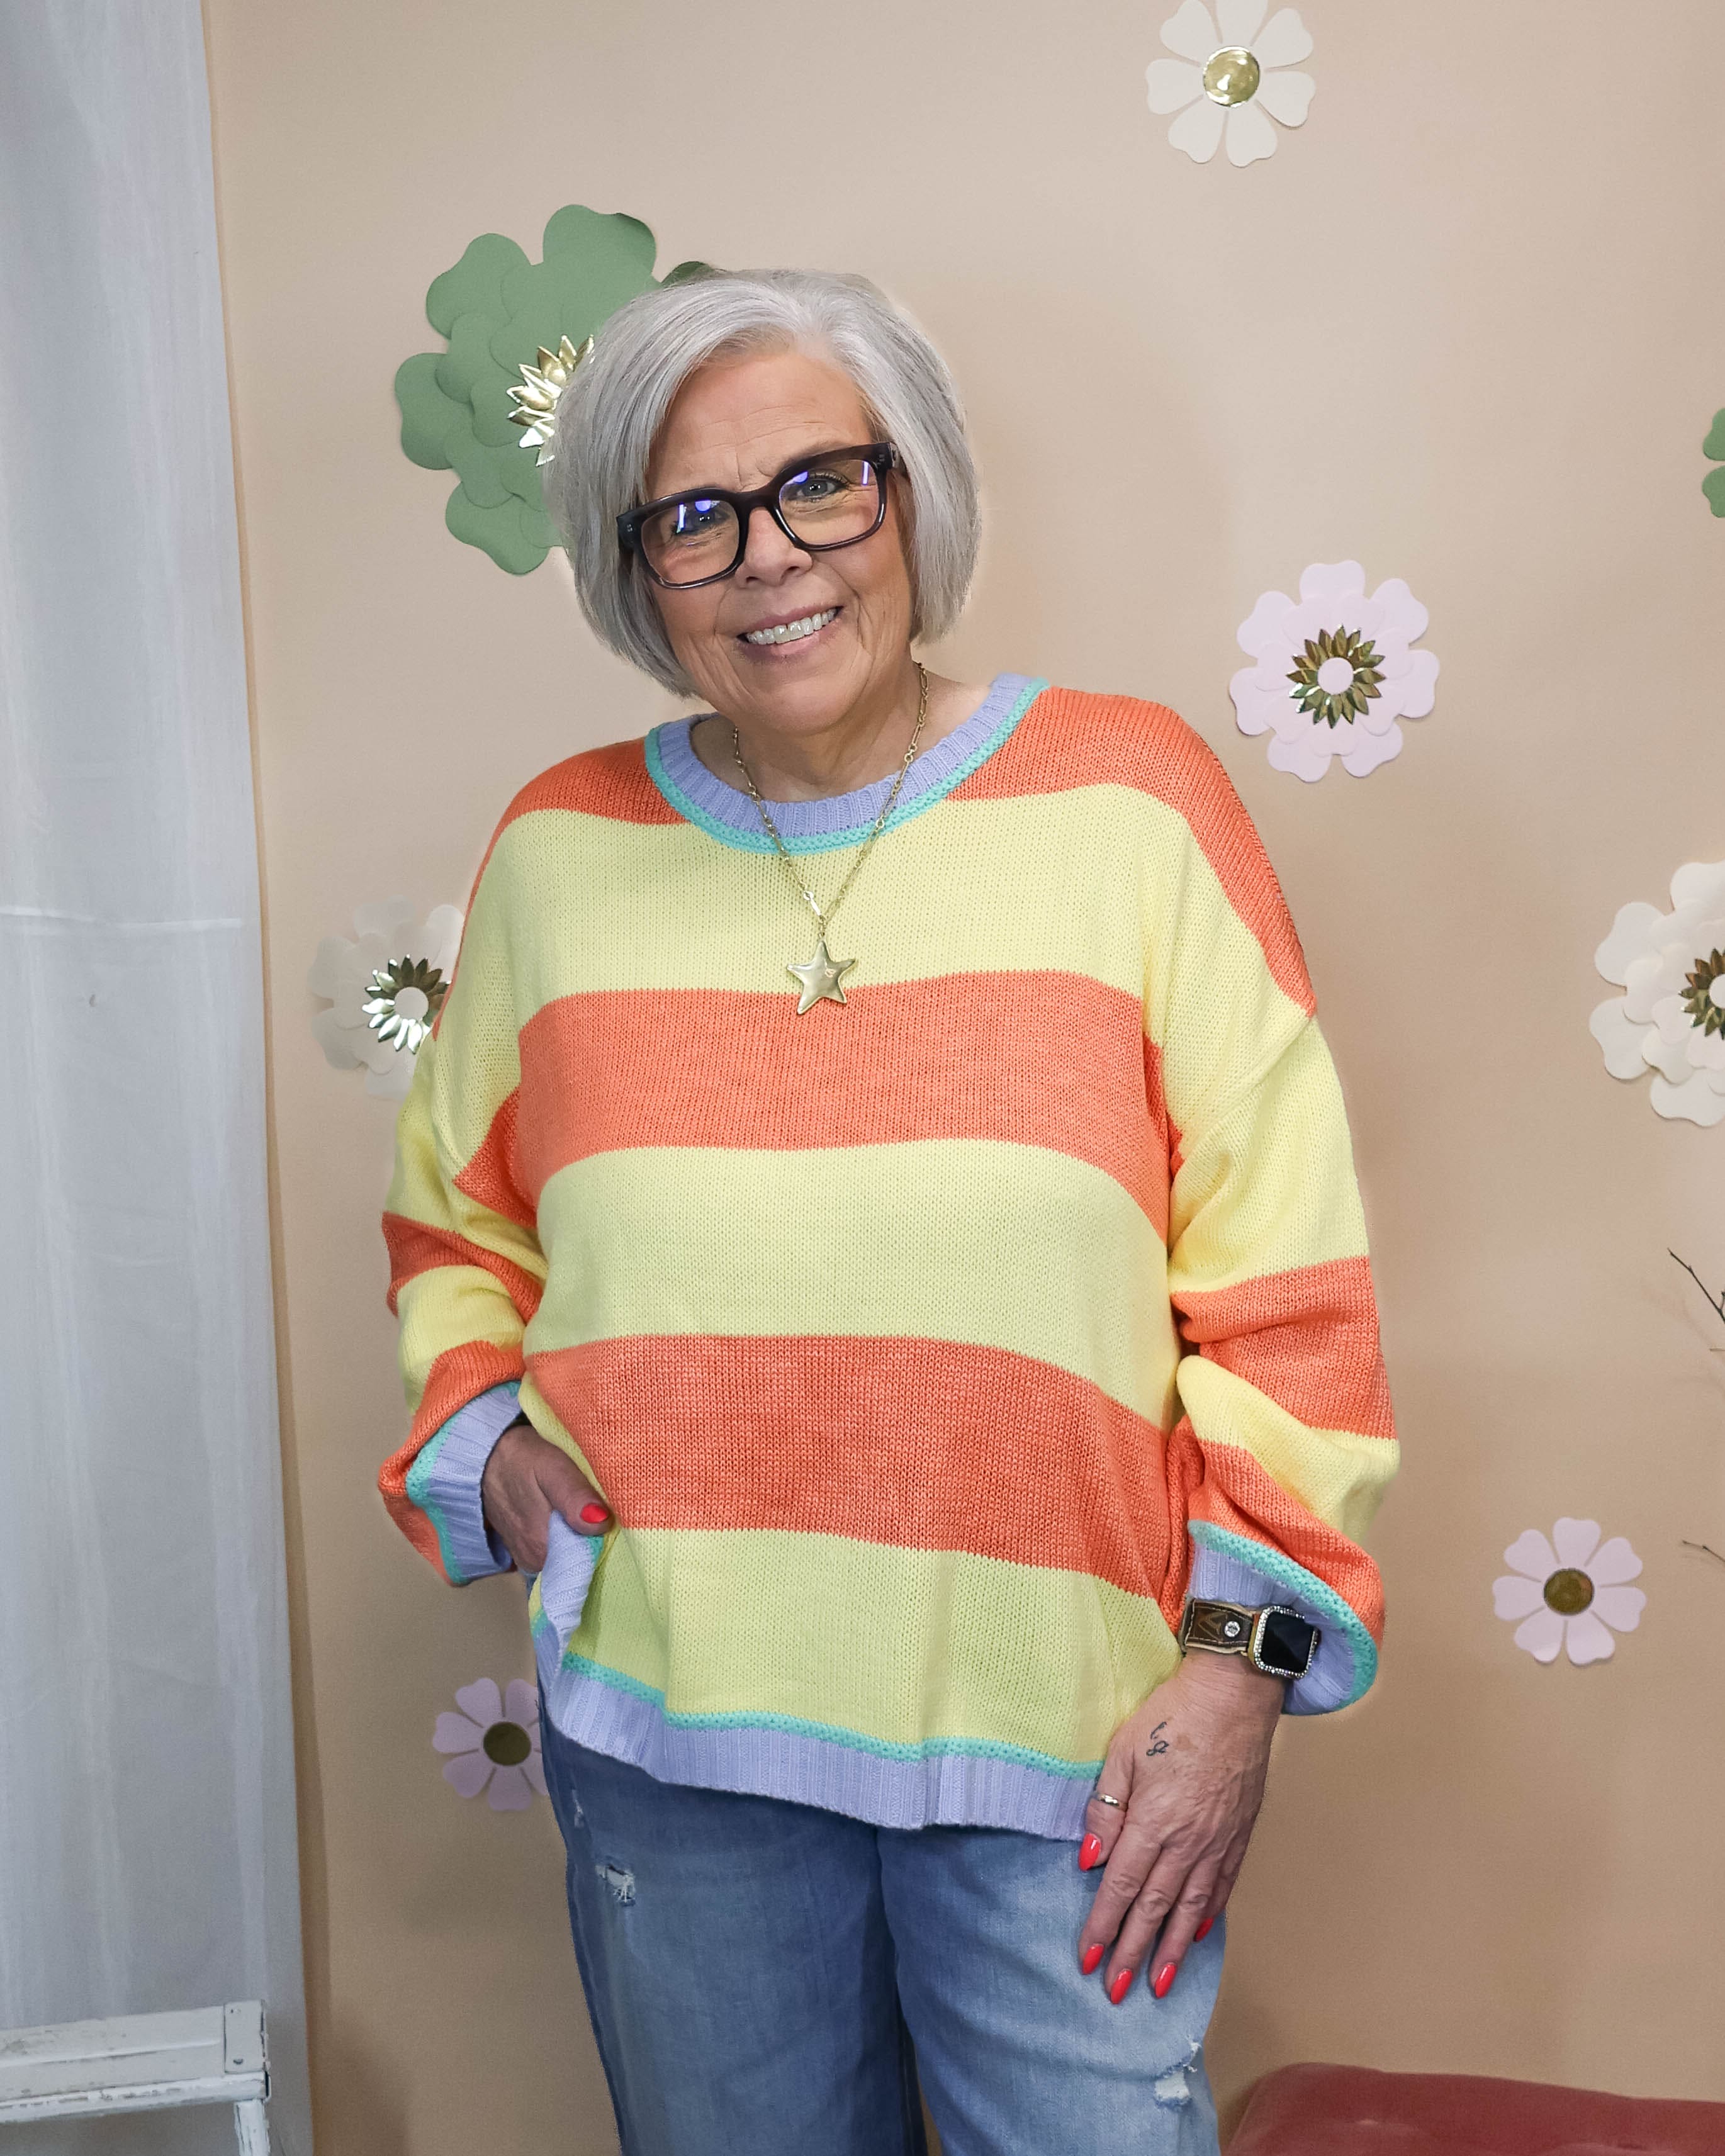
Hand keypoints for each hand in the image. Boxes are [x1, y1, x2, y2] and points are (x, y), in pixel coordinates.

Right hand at [480, 1419, 609, 1573]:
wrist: (487, 1455)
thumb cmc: (523, 1459)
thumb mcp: (553, 1468)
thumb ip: (575, 1497)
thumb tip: (601, 1523)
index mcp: (542, 1550)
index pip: (587, 1560)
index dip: (602, 1541)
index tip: (609, 1521)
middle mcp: (533, 1562)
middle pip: (576, 1559)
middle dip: (589, 1539)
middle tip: (594, 1509)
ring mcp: (525, 1557)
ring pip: (564, 1556)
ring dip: (576, 1537)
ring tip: (579, 1510)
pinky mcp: (522, 1548)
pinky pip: (552, 1551)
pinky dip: (562, 1537)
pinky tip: (565, 1517)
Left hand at [1076, 1649, 1281, 2002]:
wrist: (1235, 1695)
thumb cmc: (1172, 1715)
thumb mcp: (1123, 1751)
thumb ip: (1104, 1809)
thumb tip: (1089, 1862)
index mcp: (1154, 1821)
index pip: (1122, 1887)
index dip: (1102, 1926)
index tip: (1086, 1960)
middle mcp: (1188, 1841)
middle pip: (1155, 1908)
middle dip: (1132, 1953)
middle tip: (1115, 1991)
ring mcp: (1218, 1840)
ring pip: (1191, 1907)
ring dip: (1172, 1949)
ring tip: (1158, 1984)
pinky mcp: (1239, 1832)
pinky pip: (1222, 1884)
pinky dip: (1208, 1913)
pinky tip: (1198, 1935)